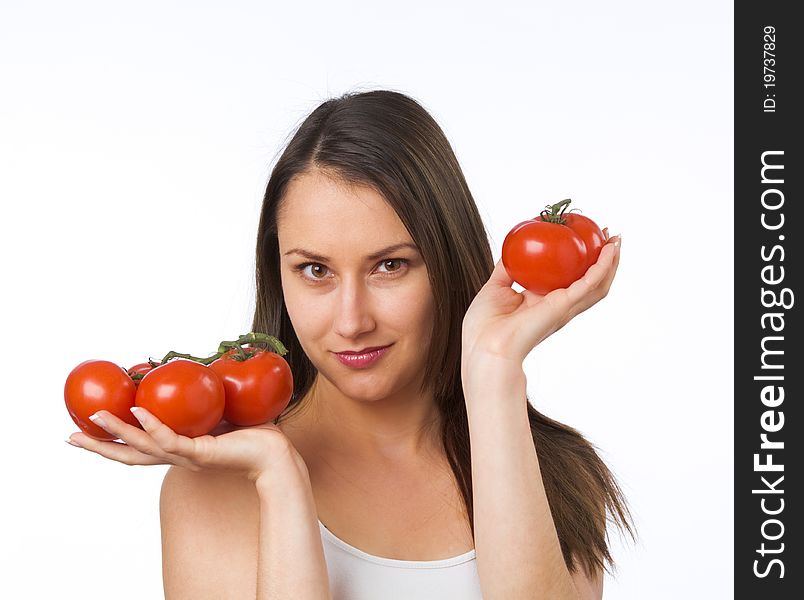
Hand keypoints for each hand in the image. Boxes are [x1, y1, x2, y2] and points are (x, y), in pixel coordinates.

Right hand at [66, 407, 301, 482]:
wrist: (276, 455)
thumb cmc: (252, 433)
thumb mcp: (217, 412)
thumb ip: (200, 399)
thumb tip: (191, 368)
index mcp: (177, 450)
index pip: (137, 448)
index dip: (111, 442)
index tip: (85, 432)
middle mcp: (176, 457)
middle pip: (129, 455)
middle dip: (99, 446)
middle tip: (70, 437)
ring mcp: (187, 457)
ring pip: (143, 447)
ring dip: (118, 432)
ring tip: (96, 417)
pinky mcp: (201, 453)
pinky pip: (170, 439)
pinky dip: (151, 425)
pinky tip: (136, 411)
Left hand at [462, 234, 620, 370]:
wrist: (484, 346)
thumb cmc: (484, 326)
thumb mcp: (495, 288)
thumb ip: (506, 269)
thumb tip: (511, 248)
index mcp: (543, 302)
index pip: (568, 280)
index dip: (580, 262)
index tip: (586, 239)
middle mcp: (558, 306)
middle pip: (590, 282)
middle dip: (603, 260)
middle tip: (608, 237)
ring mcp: (563, 308)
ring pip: (597, 285)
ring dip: (610, 262)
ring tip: (616, 241)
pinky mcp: (563, 306)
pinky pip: (588, 285)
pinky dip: (601, 267)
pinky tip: (608, 252)